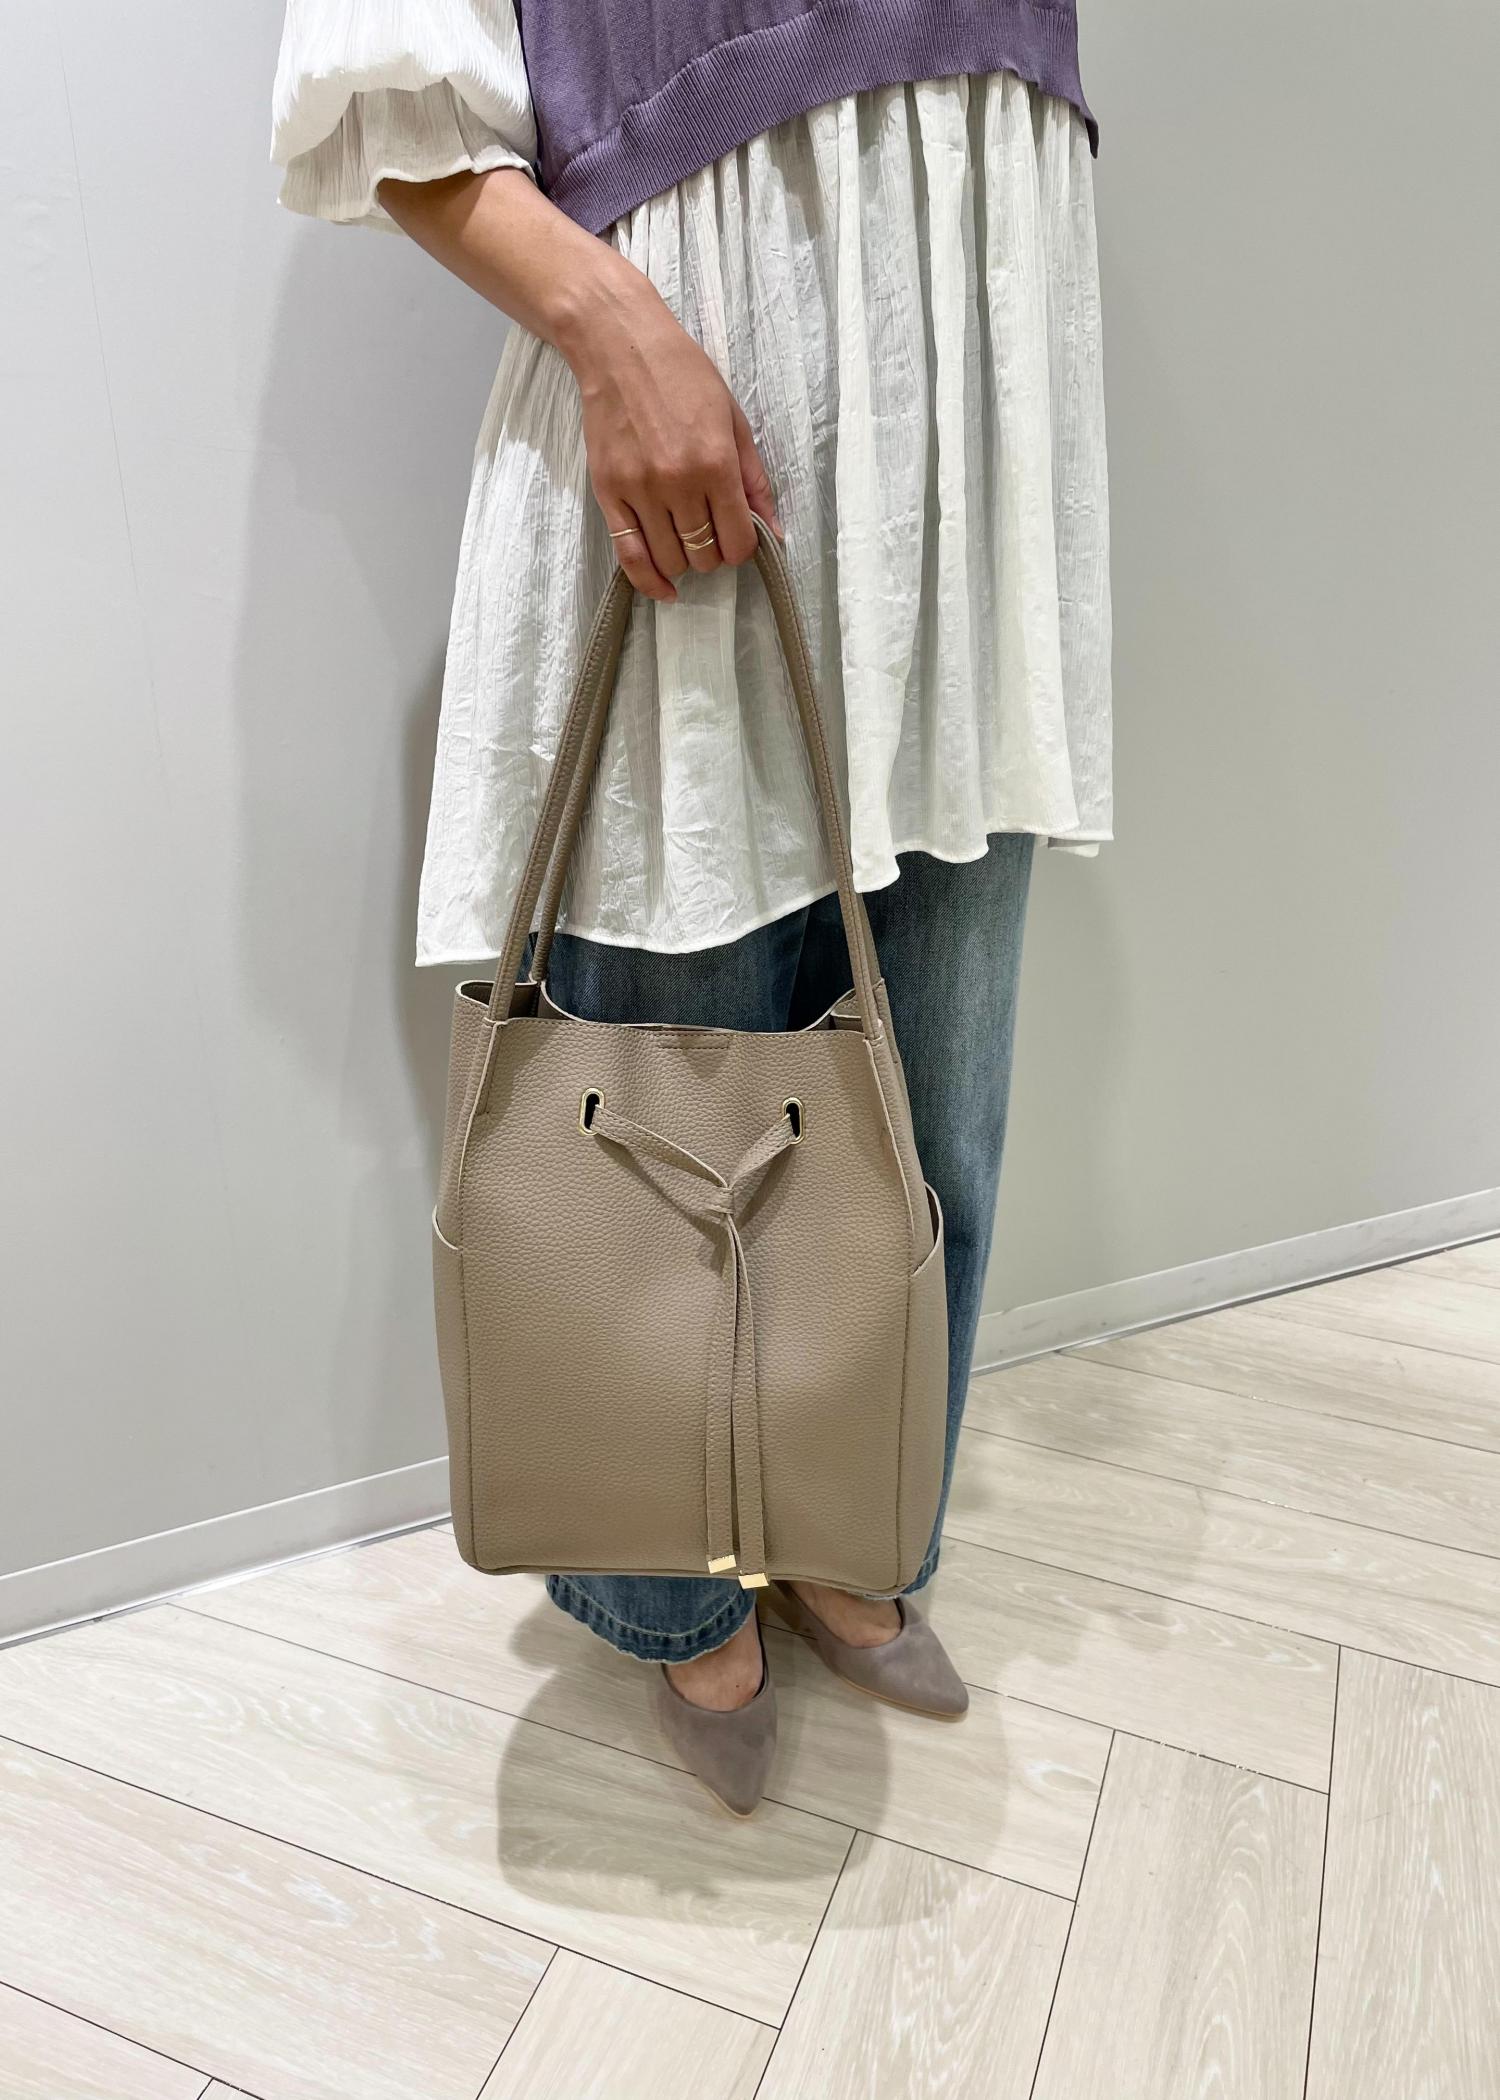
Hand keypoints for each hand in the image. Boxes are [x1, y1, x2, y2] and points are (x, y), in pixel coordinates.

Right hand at [568, 278, 782, 602]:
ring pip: (670, 560)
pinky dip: (649, 580)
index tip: (738, 539)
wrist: (620, 347)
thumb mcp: (733, 419)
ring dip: (684, 562)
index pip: (738, 541)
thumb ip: (754, 479)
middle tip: (711, 534)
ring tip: (685, 543)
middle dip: (714, 555)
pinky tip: (663, 588)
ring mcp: (640, 491)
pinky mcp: (608, 493)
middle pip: (705, 555)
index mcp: (715, 464)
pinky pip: (629, 555)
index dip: (743, 549)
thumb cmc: (683, 375)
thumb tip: (773, 529)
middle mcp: (678, 483)